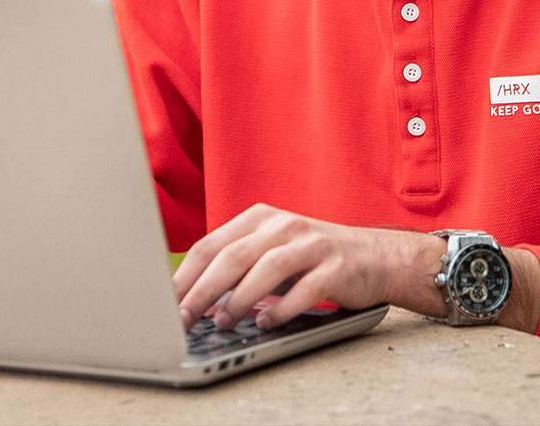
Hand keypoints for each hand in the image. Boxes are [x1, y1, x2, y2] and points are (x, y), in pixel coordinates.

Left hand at [171, 203, 442, 330]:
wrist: (373, 257)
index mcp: (260, 218)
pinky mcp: (336, 266)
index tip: (167, 303)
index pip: (212, 243)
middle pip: (234, 255)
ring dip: (240, 299)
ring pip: (267, 268)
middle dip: (204, 290)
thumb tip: (192, 299)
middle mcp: (284, 225)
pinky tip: (266, 322)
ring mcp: (312, 243)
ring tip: (224, 322)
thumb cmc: (311, 259)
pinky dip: (282, 307)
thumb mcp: (271, 251)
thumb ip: (237, 266)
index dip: (186, 275)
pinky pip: (305, 289)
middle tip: (185, 318)